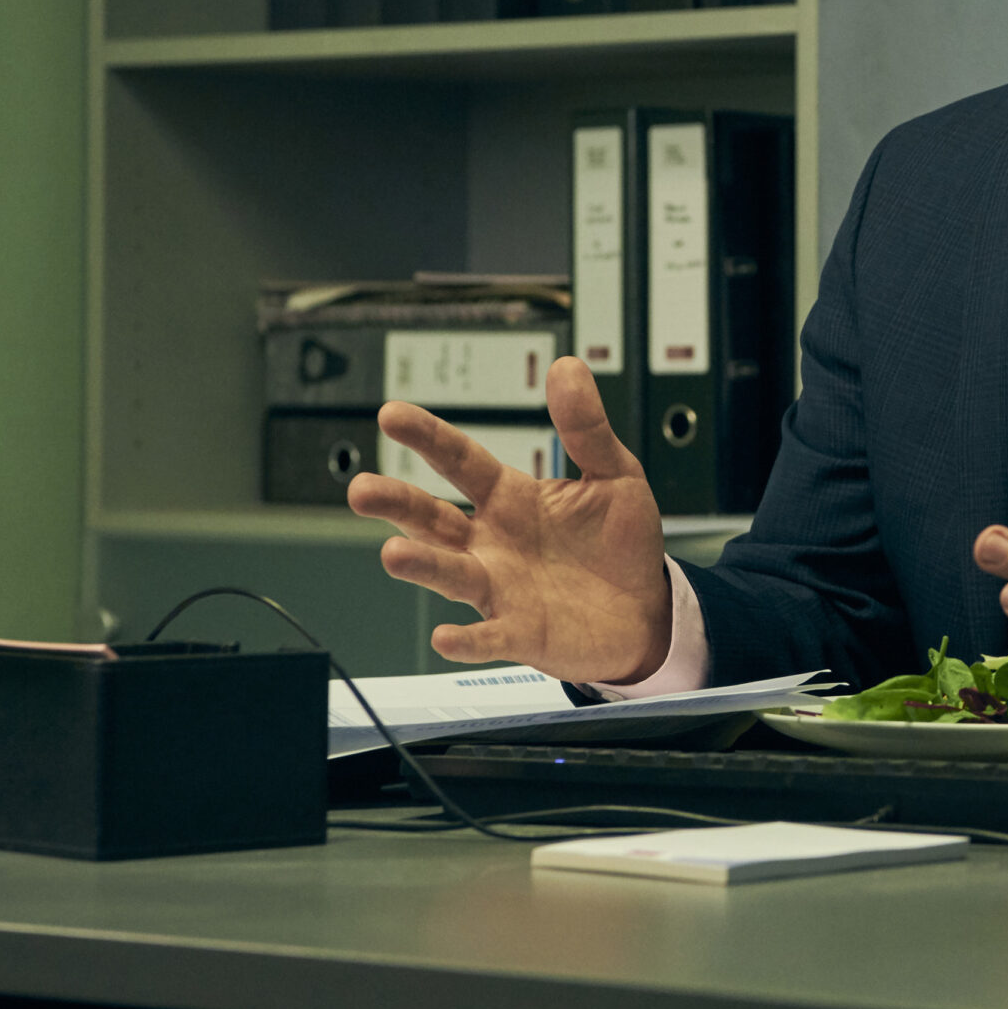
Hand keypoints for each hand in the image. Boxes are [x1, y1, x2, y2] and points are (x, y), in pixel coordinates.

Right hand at [349, 356, 672, 684]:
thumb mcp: (614, 474)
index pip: (460, 461)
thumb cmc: (620, 543)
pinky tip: (446, 638)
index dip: (428, 438)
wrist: (646, 608)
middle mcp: (492, 542)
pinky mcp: (521, 633)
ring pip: (450, 573)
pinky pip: (488, 638)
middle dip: (397, 503)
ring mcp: (500, 589)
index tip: (391, 414)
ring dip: (422, 565)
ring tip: (393, 553)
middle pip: (433, 518)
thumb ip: (586, 427)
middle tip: (361, 489)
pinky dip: (467, 641)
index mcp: (510, 498)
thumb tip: (566, 367)